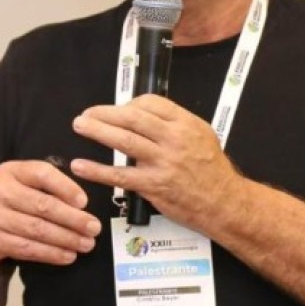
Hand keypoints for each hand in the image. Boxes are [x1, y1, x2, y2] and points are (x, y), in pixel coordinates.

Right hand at [0, 160, 101, 273]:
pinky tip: (67, 255)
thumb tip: (81, 200)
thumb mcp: (13, 188)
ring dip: (66, 238)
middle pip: (43, 205)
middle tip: (94, 228)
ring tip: (86, 244)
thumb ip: (40, 187)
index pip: (41, 173)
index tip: (84, 201)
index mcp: (8, 172)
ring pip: (38, 229)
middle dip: (73, 218)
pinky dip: (51, 253)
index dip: (65, 186)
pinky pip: (28, 248)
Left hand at [69, 94, 237, 228]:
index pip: (150, 103)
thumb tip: (139, 114)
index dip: (127, 104)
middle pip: (132, 117)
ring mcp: (163, 162)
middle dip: (104, 113)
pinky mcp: (153, 186)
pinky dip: (97, 170)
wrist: (224, 203)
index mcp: (185, 123)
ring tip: (80, 126)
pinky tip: (81, 165)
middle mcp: (174, 139)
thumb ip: (172, 124)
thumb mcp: (200, 135)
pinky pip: (120, 176)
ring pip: (124, 141)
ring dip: (97, 131)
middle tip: (86, 113)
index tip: (115, 110)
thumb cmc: (210, 169)